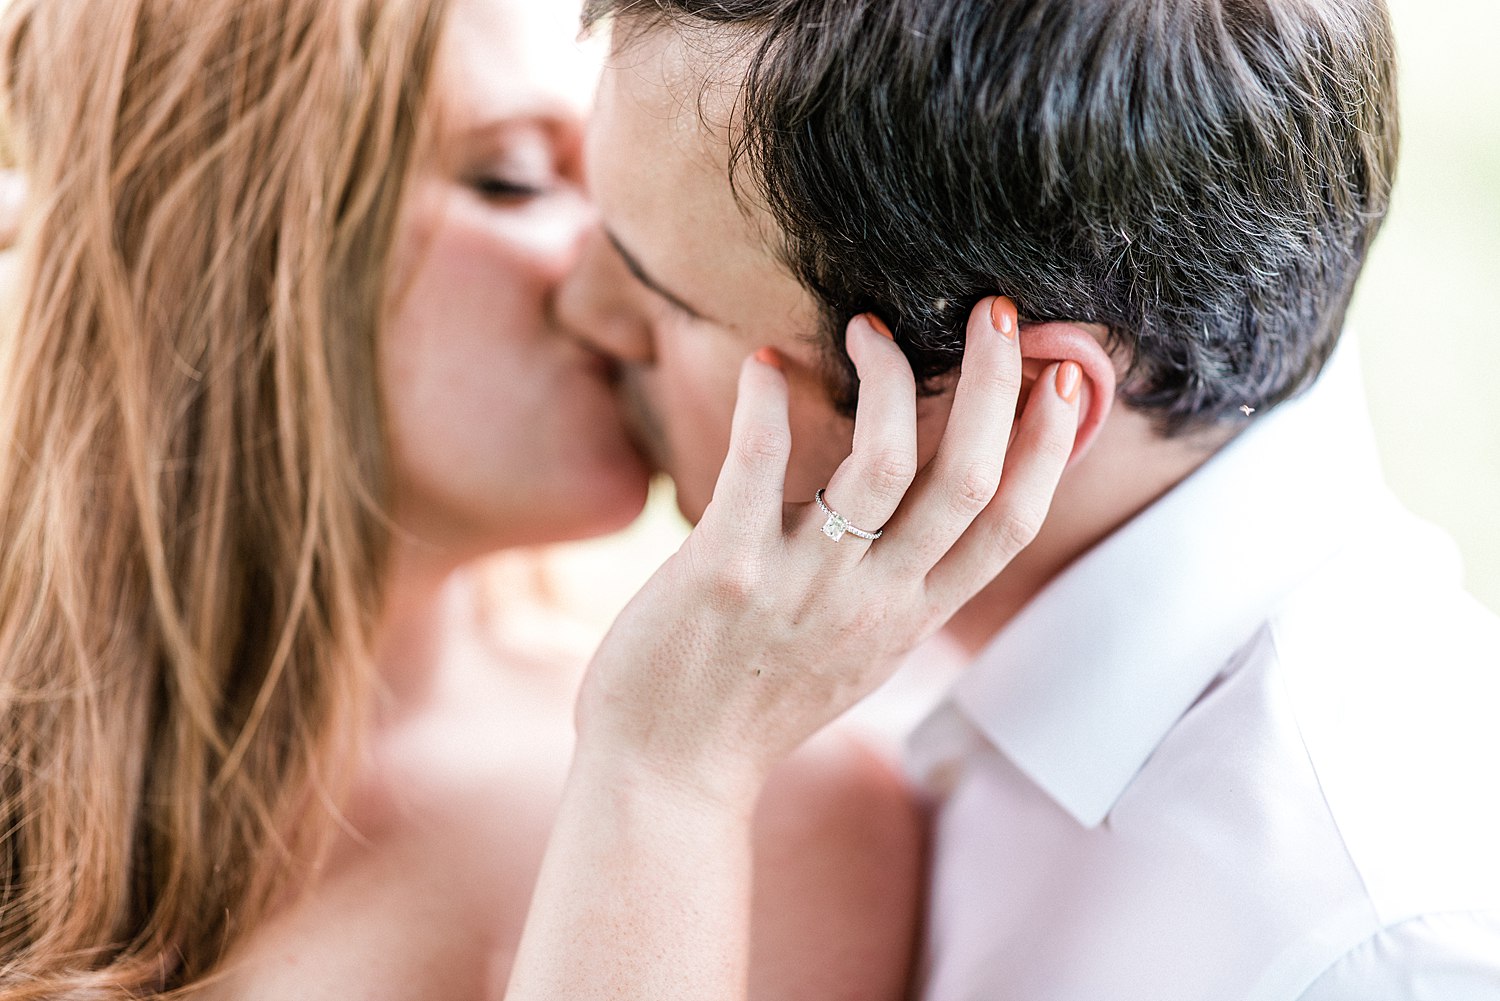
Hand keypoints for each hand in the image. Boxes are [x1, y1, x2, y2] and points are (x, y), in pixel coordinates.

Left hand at [574, 297, 1080, 804]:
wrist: (667, 773)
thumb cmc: (754, 701)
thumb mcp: (856, 653)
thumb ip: (896, 585)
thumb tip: (916, 504)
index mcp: (910, 617)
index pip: (1010, 527)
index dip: (1050, 446)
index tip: (1068, 377)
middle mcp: (873, 601)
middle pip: (969, 479)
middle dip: (998, 382)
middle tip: (997, 310)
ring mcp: (803, 584)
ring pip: (887, 460)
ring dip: (890, 374)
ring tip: (871, 326)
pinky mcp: (725, 567)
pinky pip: (761, 461)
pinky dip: (769, 400)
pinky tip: (767, 363)